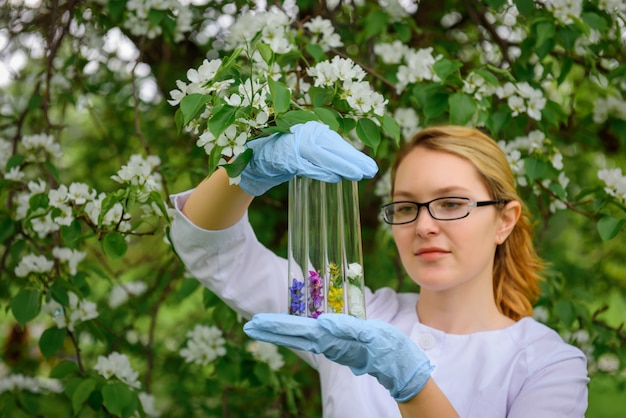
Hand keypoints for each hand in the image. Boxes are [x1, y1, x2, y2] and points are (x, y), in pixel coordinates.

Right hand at [238, 121, 377, 195]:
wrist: (252, 158)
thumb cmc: (281, 154)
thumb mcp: (304, 152)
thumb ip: (322, 155)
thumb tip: (347, 165)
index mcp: (310, 129)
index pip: (336, 143)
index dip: (353, 155)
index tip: (369, 166)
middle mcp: (304, 132)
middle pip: (334, 148)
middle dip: (354, 160)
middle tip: (371, 171)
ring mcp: (295, 144)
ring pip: (323, 155)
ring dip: (342, 166)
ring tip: (359, 175)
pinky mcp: (286, 156)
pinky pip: (308, 165)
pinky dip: (322, 171)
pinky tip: (336, 178)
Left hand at [243, 313, 433, 401]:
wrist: (399, 366)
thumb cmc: (388, 350)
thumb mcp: (371, 337)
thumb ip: (347, 329)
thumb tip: (322, 323)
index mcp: (330, 339)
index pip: (296, 331)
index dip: (275, 326)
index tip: (255, 324)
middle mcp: (326, 343)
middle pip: (292, 335)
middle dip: (270, 330)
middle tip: (248, 326)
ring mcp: (331, 344)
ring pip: (299, 335)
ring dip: (279, 330)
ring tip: (261, 325)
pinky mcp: (338, 343)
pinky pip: (311, 335)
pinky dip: (295, 331)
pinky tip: (289, 329)